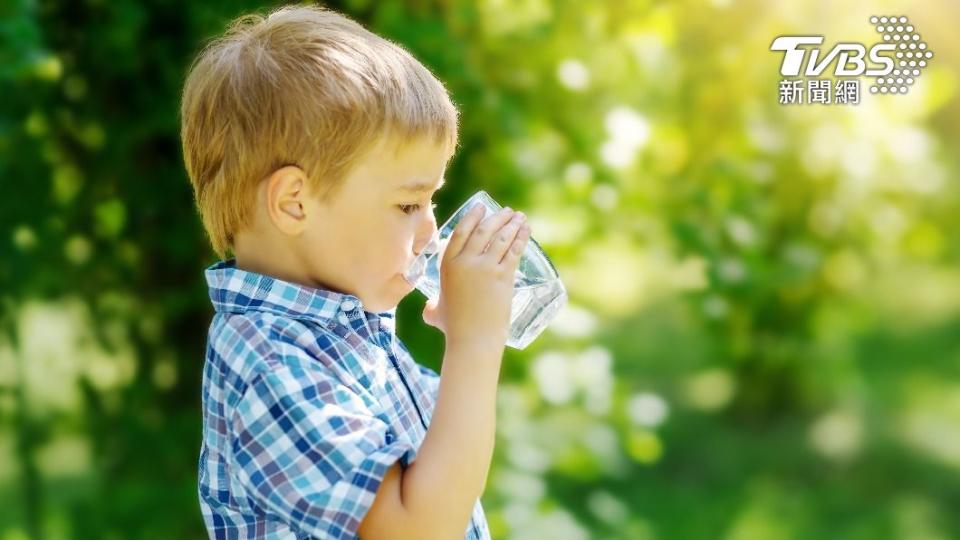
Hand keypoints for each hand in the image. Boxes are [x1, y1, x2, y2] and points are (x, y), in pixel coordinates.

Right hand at [422, 204, 530, 348]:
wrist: (472, 339)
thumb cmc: (453, 328)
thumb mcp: (435, 312)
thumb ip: (431, 306)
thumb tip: (430, 308)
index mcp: (447, 264)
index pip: (460, 231)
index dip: (472, 216)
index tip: (482, 206)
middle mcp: (465, 262)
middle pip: (483, 230)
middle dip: (498, 217)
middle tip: (508, 212)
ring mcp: (485, 268)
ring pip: (501, 238)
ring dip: (512, 224)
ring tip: (520, 218)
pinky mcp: (502, 276)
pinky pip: (513, 251)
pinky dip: (521, 238)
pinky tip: (526, 231)